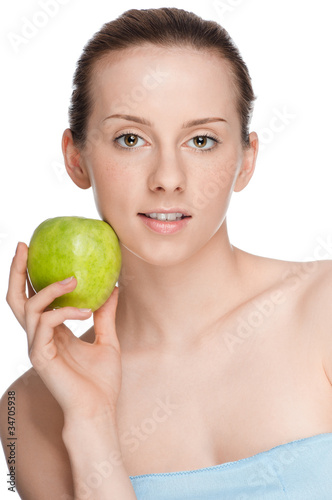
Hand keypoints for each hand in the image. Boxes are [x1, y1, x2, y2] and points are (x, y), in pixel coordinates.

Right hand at [6, 242, 121, 421]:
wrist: (99, 410)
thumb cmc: (101, 381)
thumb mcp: (108, 339)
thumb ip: (106, 314)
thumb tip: (113, 288)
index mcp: (52, 332)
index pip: (33, 298)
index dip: (30, 275)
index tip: (35, 248)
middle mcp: (39, 336)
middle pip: (17, 299)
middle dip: (17, 271)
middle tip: (25, 246)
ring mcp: (37, 346)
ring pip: (29, 307)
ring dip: (51, 289)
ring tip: (73, 279)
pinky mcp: (40, 356)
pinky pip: (46, 324)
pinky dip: (64, 312)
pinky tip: (85, 310)